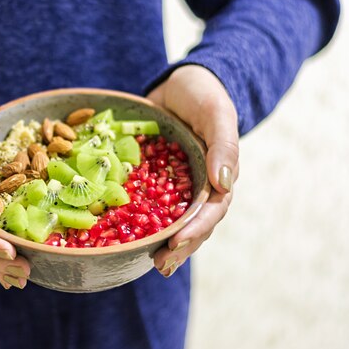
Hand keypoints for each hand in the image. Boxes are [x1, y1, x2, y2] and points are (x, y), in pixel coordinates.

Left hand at [147, 65, 238, 276]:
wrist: (180, 83)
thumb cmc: (204, 95)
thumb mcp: (217, 114)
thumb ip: (224, 146)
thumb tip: (224, 184)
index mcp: (219, 175)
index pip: (212, 210)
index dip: (196, 229)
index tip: (176, 242)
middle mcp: (198, 185)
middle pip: (194, 224)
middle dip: (179, 246)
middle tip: (161, 265)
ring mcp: (176, 184)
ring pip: (172, 219)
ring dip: (163, 242)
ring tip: (151, 262)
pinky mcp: (154, 178)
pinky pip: (148, 201)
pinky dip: (140, 219)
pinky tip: (125, 234)